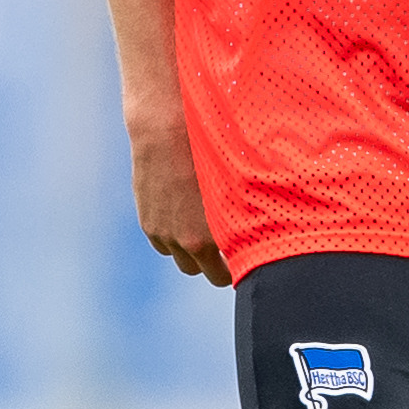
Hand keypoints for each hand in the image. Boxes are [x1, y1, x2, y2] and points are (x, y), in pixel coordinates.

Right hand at [130, 122, 228, 285]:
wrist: (164, 132)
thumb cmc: (206, 153)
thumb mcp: (233, 186)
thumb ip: (241, 216)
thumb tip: (261, 229)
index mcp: (207, 238)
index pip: (221, 276)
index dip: (230, 269)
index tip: (238, 258)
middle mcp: (182, 241)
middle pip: (197, 270)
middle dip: (209, 262)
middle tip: (222, 245)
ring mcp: (161, 233)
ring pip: (177, 257)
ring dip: (188, 250)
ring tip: (200, 226)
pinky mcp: (147, 222)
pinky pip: (161, 242)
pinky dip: (170, 236)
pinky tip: (181, 214)